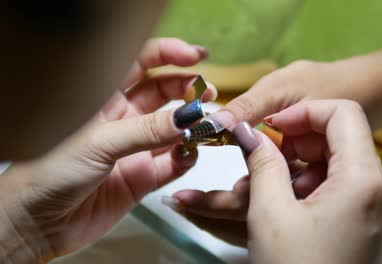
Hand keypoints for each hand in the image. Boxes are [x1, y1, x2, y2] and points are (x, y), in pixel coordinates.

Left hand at [0, 38, 215, 261]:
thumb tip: (189, 116)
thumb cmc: (48, 173)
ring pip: (172, 129)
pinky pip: (173, 163)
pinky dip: (186, 158)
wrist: (37, 223)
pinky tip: (189, 154)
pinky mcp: (142, 176)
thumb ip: (147, 130)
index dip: (168, 55)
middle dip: (187, 90)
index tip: (195, 57)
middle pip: (162, 93)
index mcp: (103, 99)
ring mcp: (134, 148)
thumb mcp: (99, 142)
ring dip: (191, 126)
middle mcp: (121, 119)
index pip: (139, 64)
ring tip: (206, 125)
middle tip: (207, 93)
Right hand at [246, 100, 381, 262]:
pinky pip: (334, 190)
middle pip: (337, 140)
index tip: (270, 126)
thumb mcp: (269, 213)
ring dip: (293, 170)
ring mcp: (372, 211)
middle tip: (259, 159)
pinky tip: (277, 206)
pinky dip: (304, 189)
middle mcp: (378, 193)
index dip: (303, 112)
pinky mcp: (362, 225)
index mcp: (363, 182)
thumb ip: (261, 162)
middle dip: (294, 145)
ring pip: (332, 167)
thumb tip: (246, 130)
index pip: (343, 114)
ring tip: (258, 189)